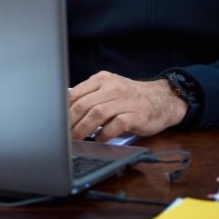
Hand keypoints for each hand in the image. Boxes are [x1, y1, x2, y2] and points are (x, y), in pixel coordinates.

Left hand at [68, 72, 186, 140]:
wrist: (163, 99)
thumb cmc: (131, 97)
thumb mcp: (110, 89)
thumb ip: (91, 96)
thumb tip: (65, 112)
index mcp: (102, 79)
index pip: (75, 93)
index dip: (63, 110)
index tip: (56, 122)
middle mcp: (113, 87)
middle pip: (83, 104)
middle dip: (70, 122)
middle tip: (64, 134)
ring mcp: (125, 101)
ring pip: (96, 114)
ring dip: (83, 129)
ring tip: (76, 139)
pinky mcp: (136, 115)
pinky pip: (114, 126)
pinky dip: (103, 134)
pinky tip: (99, 139)